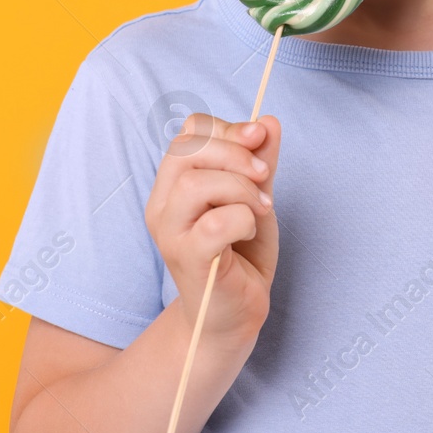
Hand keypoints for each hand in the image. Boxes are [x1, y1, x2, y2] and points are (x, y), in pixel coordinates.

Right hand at [146, 112, 281, 341]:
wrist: (237, 311)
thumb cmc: (241, 252)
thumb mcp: (255, 196)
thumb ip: (260, 161)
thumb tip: (269, 122)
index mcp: (173, 183)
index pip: (188, 132)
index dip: (227, 129)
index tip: (259, 139)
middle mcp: (162, 205)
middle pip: (188, 150)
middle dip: (237, 154)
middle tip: (265, 177)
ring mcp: (170, 233)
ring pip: (196, 184)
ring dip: (241, 188)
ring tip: (260, 208)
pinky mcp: (188, 259)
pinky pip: (216, 222)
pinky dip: (243, 218)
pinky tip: (250, 229)